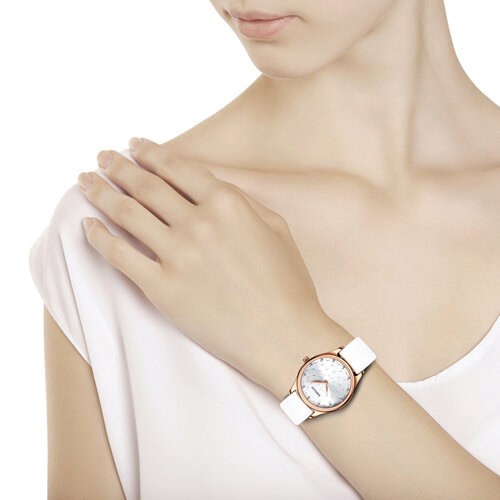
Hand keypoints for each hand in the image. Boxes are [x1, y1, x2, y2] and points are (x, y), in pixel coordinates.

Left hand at [77, 138, 343, 395]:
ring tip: (85, 181)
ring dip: (101, 192)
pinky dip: (98, 238)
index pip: (177, 168)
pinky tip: (86, 225)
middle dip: (119, 166)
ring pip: (126, 214)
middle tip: (102, 157)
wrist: (284, 337)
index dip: (150, 152)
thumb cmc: (287, 283)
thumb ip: (241, 200)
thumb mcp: (276, 228)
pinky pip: (120, 256)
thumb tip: (207, 181)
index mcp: (228, 204)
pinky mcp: (163, 289)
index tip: (134, 144)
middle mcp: (198, 224)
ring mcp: (178, 256)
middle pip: (146, 186)